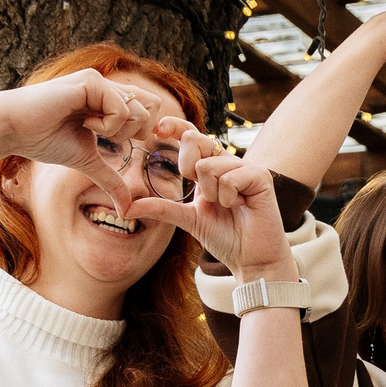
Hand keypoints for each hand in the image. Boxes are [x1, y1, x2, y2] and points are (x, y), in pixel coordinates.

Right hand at [0, 69, 154, 208]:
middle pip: (152, 108)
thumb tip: (127, 209)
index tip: (115, 142)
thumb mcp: (86, 161)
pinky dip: (107, 126)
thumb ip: (110, 179)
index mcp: (107, 99)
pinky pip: (121, 109)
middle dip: (134, 132)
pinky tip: (84, 123)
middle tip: (104, 137)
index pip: (149, 109)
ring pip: (140, 110)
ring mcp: (100, 82)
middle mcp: (107, 86)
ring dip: (117, 131)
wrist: (14, 129)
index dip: (144, 130)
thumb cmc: (42, 139)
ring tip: (89, 129)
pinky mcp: (91, 81)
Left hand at [123, 127, 293, 278]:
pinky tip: (241, 206)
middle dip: (189, 168)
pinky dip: (229, 198)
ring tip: (228, 207)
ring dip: (212, 194)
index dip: (174, 126)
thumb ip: (160, 208)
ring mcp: (245, 167)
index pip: (191, 135)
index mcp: (210, 167)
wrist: (251, 259)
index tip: (157, 130)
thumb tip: (125, 207)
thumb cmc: (225, 238)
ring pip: (209, 165)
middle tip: (204, 194)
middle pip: (196, 139)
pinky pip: (229, 178)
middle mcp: (227, 162)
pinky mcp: (260, 176)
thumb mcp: (187, 219)